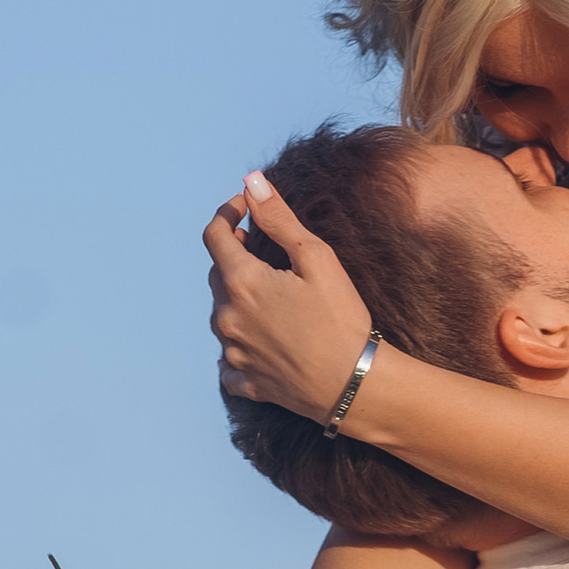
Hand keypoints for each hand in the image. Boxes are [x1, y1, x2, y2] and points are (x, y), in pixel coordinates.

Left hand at [207, 173, 372, 421]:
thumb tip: (252, 183)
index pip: (214, 236)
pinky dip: (239, 345)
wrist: (354, 385)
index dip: (227, 215)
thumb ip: (279, 219)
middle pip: (217, 274)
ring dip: (236, 299)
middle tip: (261, 251)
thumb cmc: (341, 320)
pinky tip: (259, 341)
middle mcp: (227, 317)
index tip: (244, 208)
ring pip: (221, 314)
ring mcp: (233, 352)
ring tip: (269, 298)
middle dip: (234, 257)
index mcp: (242, 283)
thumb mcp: (316, 259)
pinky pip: (228, 360)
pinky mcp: (245, 381)